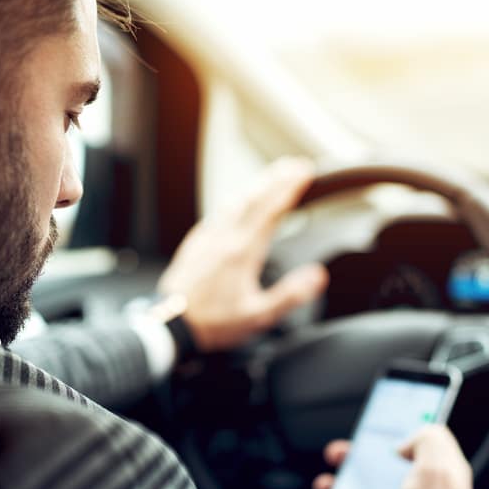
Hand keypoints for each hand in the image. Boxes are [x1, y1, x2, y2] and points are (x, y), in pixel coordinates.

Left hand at [156, 157, 328, 351]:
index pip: (271, 210)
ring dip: (255, 186)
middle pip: (254, 198)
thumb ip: (290, 295)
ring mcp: (208, 238)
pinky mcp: (196, 243)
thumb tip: (317, 276)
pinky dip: (234, 201)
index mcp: (243, 252)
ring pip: (234, 202)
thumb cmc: (214, 322)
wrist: (171, 324)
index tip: (304, 171)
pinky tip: (236, 203)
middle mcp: (225, 238)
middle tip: (293, 165)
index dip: (289, 188)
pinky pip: (218, 213)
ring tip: (270, 177)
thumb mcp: (259, 315)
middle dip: (276, 178)